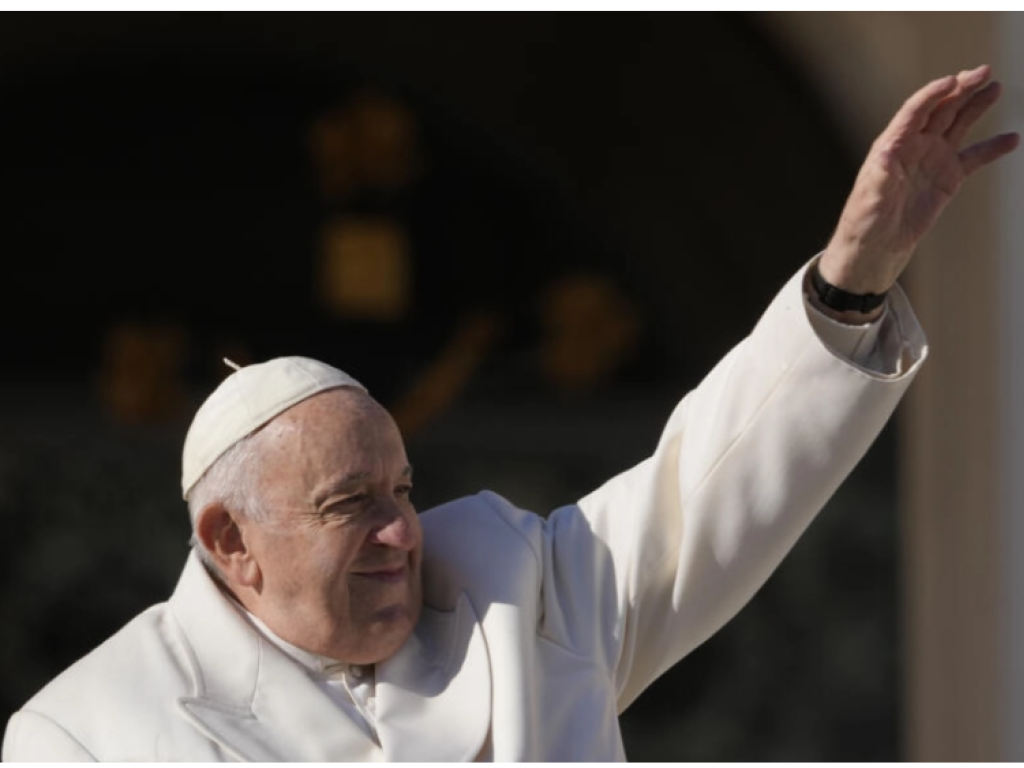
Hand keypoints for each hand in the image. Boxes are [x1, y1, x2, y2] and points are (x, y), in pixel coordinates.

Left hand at [819, 65, 1018, 305]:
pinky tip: (1012, 139)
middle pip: (941, 109)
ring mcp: (933, 159)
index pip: (915, 110)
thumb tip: (885, 153)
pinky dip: (992, 148)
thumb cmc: (865, 221)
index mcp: (892, 145)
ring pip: (958, 124)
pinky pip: (974, 157)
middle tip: (984, 71)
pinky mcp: (947, 178)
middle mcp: (914, 146)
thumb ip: (879, 175)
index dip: (934, 93)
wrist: (876, 247)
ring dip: (976, 105)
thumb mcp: (869, 198)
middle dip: (961, 89)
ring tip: (995, 88)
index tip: (953, 80)